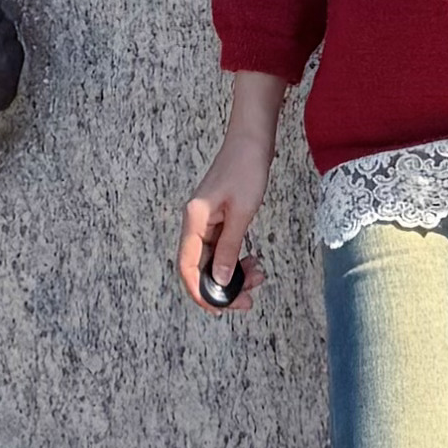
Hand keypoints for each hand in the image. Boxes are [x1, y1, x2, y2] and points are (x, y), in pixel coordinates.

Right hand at [180, 78, 281, 309]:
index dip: (199, 292)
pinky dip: (236, 259)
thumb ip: (230, 247)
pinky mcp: (218, 218)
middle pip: (200, 267)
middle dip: (223, 288)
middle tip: (249, 299)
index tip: (218, 309)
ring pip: (214, 259)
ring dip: (234, 274)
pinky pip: (222, 248)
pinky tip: (254, 262)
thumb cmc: (246, 168)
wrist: (252, 139)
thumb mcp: (243, 212)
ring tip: (259, 275)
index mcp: (194, 220)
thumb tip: (222, 280)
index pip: (187, 266)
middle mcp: (195, 223)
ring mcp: (206, 221)